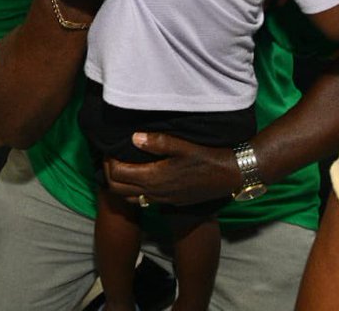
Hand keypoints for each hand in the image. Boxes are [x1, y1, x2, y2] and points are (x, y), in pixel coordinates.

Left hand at [104, 133, 239, 206]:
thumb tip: (133, 137)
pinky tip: (140, 174)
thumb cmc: (206, 157)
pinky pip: (142, 200)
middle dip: (108, 172)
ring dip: (120, 183)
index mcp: (154, 178)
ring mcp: (162, 200)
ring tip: (123, 164)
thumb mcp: (182, 145)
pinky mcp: (169, 202)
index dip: (108, 161)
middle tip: (111, 156)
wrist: (229, 176)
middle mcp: (155, 192)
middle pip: (117, 189)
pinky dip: (133, 189)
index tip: (111, 148)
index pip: (117, 174)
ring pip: (128, 197)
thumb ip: (156, 142)